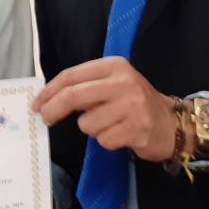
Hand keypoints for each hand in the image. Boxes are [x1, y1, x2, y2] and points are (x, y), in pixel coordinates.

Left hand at [32, 57, 175, 162]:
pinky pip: (103, 140)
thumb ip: (86, 87)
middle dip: (53, 109)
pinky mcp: (137, 129)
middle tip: (45, 119)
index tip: (37, 103)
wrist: (171, 123)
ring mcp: (132, 106)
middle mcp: (124, 82)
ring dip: (91, 129)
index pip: (72, 75)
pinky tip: (121, 135)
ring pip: (87, 123)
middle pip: (74, 96)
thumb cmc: (135, 103)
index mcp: (115, 66)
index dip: (49, 90)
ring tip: (109, 125)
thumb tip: (48, 100)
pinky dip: (106, 141)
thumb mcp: (113, 84)